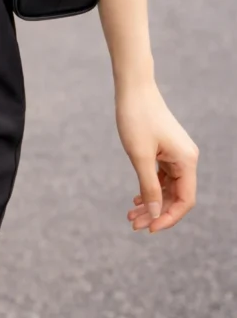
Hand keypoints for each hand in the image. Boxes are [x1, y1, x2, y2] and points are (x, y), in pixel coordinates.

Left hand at [116, 81, 198, 233]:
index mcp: (186, 160)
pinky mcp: (166, 149)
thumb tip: (155, 213)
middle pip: (175, 196)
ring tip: (131, 214)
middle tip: (133, 224)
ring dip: (151, 202)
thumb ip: (148, 186)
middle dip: (156, 212)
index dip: (168, 218)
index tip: (148, 228)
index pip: (184, 201)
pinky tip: (136, 199)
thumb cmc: (136, 118)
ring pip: (167, 188)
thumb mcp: (139, 156)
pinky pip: (162, 176)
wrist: (133, 88)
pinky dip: (150, 188)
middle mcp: (186, 158)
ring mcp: (176, 154)